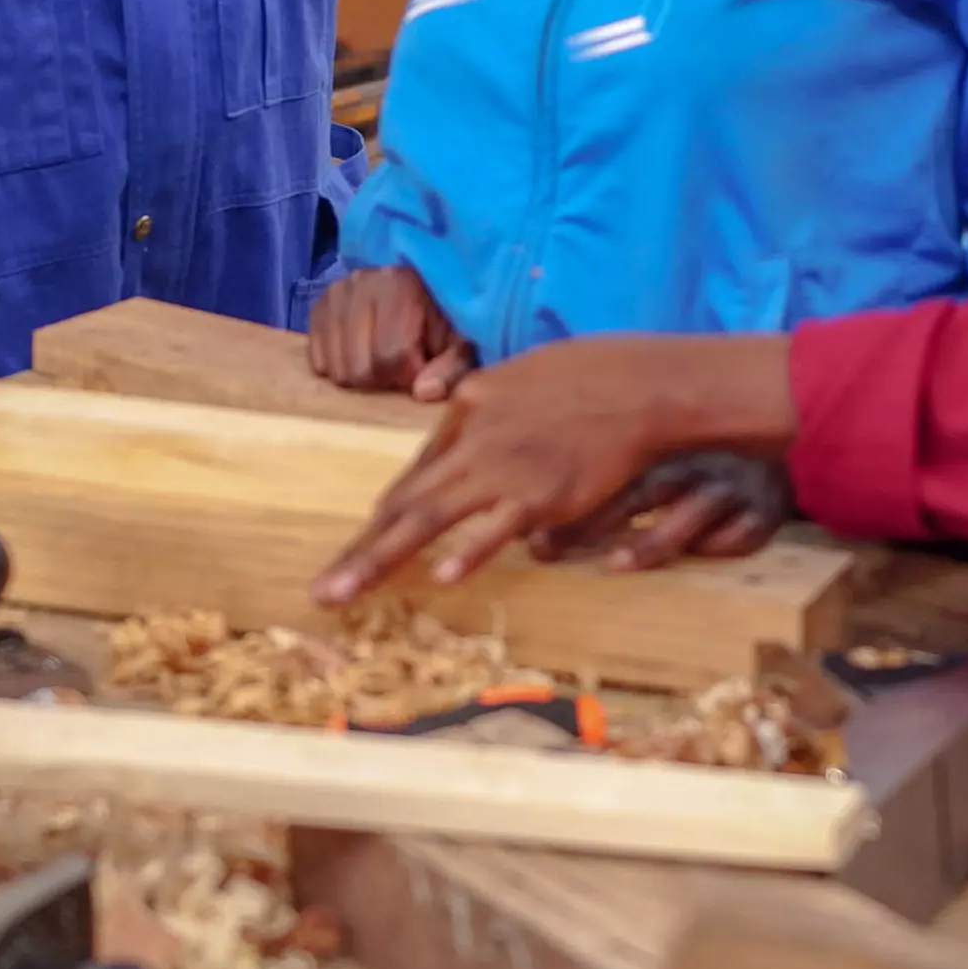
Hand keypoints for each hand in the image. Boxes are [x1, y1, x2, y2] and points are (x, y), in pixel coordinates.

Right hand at [306, 265, 470, 395]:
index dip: (408, 375)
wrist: (421, 287)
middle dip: (384, 378)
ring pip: (337, 368)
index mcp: (400, 285)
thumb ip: (452, 368)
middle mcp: (362, 282)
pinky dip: (339, 366)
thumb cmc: (444, 319)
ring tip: (382, 359)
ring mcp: (336, 293)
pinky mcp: (320, 307)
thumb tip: (423, 392)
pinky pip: (318, 360)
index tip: (421, 367)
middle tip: (401, 365)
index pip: (391, 356)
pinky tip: (362, 353)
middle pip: (360, 368)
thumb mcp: (461, 342)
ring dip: (362, 375)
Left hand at [312, 337, 798, 606]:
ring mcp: (503, 466)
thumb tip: (465, 422)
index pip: (420, 468)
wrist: (644, 382)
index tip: (370, 541)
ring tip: (341, 594)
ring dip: (378, 560)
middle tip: (323, 588)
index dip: (392, 512)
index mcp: (469, 404)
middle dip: (361, 548)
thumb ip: (491, 405)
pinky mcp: (540, 492)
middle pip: (405, 501)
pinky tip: (440, 576)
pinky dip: (468, 551)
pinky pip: (494, 528)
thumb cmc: (596, 374)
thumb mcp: (527, 376)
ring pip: (426, 518)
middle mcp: (473, 437)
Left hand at [537, 449, 794, 570]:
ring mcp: (731, 487)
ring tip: (616, 564)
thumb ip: (621, 464)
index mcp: (665, 445)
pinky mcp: (768, 510)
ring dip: (655, 538)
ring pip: (691, 512)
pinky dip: (725, 542)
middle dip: (592, 521)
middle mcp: (693, 465)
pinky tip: (702, 554)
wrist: (793, 432)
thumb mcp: (670, 448)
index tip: (530, 537)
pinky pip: (747, 531)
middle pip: (638, 491)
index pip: (606, 473)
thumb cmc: (715, 453)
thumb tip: (552, 506)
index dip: (568, 504)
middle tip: (546, 549)